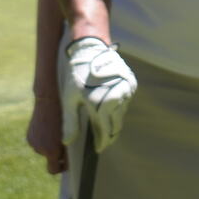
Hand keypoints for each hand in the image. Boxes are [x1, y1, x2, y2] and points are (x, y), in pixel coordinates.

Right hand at [27, 90, 67, 173]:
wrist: (49, 100)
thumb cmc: (65, 117)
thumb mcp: (70, 135)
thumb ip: (68, 150)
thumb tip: (68, 161)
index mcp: (51, 151)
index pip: (53, 170)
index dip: (61, 168)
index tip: (66, 162)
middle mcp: (40, 149)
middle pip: (50, 159)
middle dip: (58, 154)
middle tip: (65, 142)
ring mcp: (33, 143)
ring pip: (45, 150)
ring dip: (50, 145)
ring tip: (57, 130)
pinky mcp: (29, 137)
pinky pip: (38, 143)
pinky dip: (44, 139)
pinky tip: (49, 127)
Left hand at [60, 36, 136, 150]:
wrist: (90, 49)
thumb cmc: (77, 75)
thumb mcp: (69, 99)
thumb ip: (70, 122)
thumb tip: (66, 143)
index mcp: (101, 103)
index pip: (105, 131)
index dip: (101, 142)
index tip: (97, 149)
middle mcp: (117, 97)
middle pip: (116, 125)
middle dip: (108, 134)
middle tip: (101, 141)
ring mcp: (126, 89)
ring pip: (122, 115)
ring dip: (113, 121)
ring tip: (103, 124)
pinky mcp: (131, 83)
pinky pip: (126, 103)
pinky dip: (118, 109)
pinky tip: (109, 108)